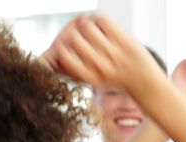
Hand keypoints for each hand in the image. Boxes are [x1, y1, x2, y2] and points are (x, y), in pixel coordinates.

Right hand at [43, 14, 161, 91]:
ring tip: (85, 27)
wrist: (141, 79)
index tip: (62, 45)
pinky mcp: (124, 40)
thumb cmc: (109, 78)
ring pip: (86, 27)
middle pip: (72, 38)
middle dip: (70, 32)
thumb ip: (65, 69)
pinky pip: (102, 20)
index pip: (62, 54)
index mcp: (88, 77)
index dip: (59, 45)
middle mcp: (100, 67)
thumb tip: (44, 59)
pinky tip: (98, 25)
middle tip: (73, 32)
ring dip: (83, 23)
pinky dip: (97, 19)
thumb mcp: (86, 78)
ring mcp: (114, 53)